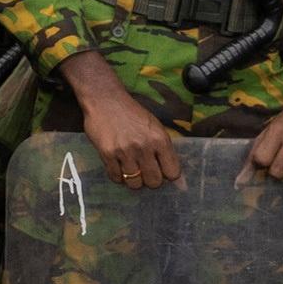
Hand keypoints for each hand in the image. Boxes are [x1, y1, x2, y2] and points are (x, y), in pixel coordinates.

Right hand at [69, 55, 179, 187]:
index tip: (161, 170)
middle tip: (144, 171)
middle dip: (150, 180)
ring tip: (130, 168)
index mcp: (160, 139)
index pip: (173, 173)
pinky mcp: (107, 154)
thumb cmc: (132, 114)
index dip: (167, 174)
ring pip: (135, 183)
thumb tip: (177, 180)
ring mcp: (125, 151)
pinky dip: (118, 176)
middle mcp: (144, 147)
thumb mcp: (155, 127)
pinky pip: (116, 177)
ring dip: (133, 179)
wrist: (105, 99)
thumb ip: (165, 151)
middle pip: (154, 182)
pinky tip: (118, 165)